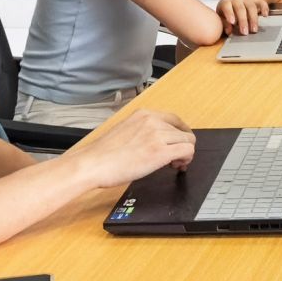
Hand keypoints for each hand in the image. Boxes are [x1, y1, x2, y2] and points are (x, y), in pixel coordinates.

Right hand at [69, 108, 194, 188]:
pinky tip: (176, 166)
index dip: (180, 133)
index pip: (174, 119)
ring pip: (188, 141)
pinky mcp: (160, 151)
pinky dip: (186, 159)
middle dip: (181, 146)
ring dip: (185, 154)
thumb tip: (158, 141)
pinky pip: (187, 151)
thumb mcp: (126, 130)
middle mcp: (153, 121)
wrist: (93, 163)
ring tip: (173, 164)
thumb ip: (143, 131)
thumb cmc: (103, 153)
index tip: (179, 142)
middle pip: (183, 132)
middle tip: (174, 159)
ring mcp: (157, 135)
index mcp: (143, 114)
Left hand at [217, 0, 270, 36]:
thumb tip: (229, 31)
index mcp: (226, 2)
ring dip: (253, 19)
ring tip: (254, 30)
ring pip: (251, 7)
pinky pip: (262, 3)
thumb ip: (224, 24)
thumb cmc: (226, 13)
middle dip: (243, 21)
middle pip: (240, 8)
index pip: (227, 6)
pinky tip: (265, 15)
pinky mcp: (256, 1)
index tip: (232, 22)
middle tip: (244, 32)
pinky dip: (264, 8)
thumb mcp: (221, 17)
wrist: (236, 2)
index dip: (229, 13)